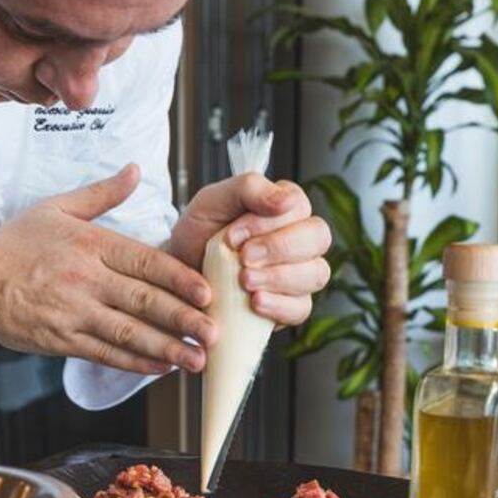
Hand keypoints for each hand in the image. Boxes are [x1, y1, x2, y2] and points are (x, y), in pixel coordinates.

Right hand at [0, 164, 216, 373]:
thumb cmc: (14, 246)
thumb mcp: (58, 208)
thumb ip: (102, 194)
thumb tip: (134, 170)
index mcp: (90, 244)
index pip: (144, 262)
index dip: (178, 279)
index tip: (205, 292)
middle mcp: (86, 279)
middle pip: (143, 301)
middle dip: (183, 319)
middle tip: (213, 332)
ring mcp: (75, 312)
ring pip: (129, 333)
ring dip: (167, 347)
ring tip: (196, 359)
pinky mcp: (64, 340)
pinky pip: (106, 353)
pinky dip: (136, 362)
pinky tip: (161, 367)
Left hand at [169, 175, 331, 325]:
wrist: (178, 275)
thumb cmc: (199, 234)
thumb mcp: (213, 201)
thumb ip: (249, 188)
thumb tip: (287, 200)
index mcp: (285, 207)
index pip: (298, 207)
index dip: (267, 223)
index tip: (232, 235)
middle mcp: (299, 239)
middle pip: (318, 238)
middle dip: (279, 248)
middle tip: (243, 257)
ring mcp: (300, 274)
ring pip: (316, 274)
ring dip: (279, 278)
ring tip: (245, 281)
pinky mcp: (291, 305)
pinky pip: (302, 308)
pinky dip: (279, 306)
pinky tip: (255, 302)